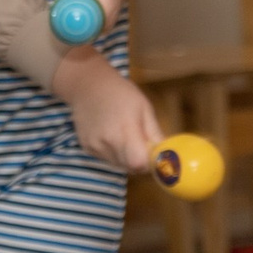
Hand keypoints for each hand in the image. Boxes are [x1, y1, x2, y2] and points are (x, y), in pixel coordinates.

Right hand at [49, 50, 162, 171]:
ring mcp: (95, 146)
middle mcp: (108, 142)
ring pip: (118, 165)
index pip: (138, 163)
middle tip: (140, 144)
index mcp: (125, 130)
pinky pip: (106, 159)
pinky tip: (111, 135)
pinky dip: (113, 153)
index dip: (148, 163)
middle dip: (139, 161)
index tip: (151, 154)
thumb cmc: (121, 93)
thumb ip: (155, 133)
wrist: (88, 85)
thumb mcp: (144, 108)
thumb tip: (166, 153)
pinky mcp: (87, 147)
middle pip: (129, 167)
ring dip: (126, 158)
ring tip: (123, 136)